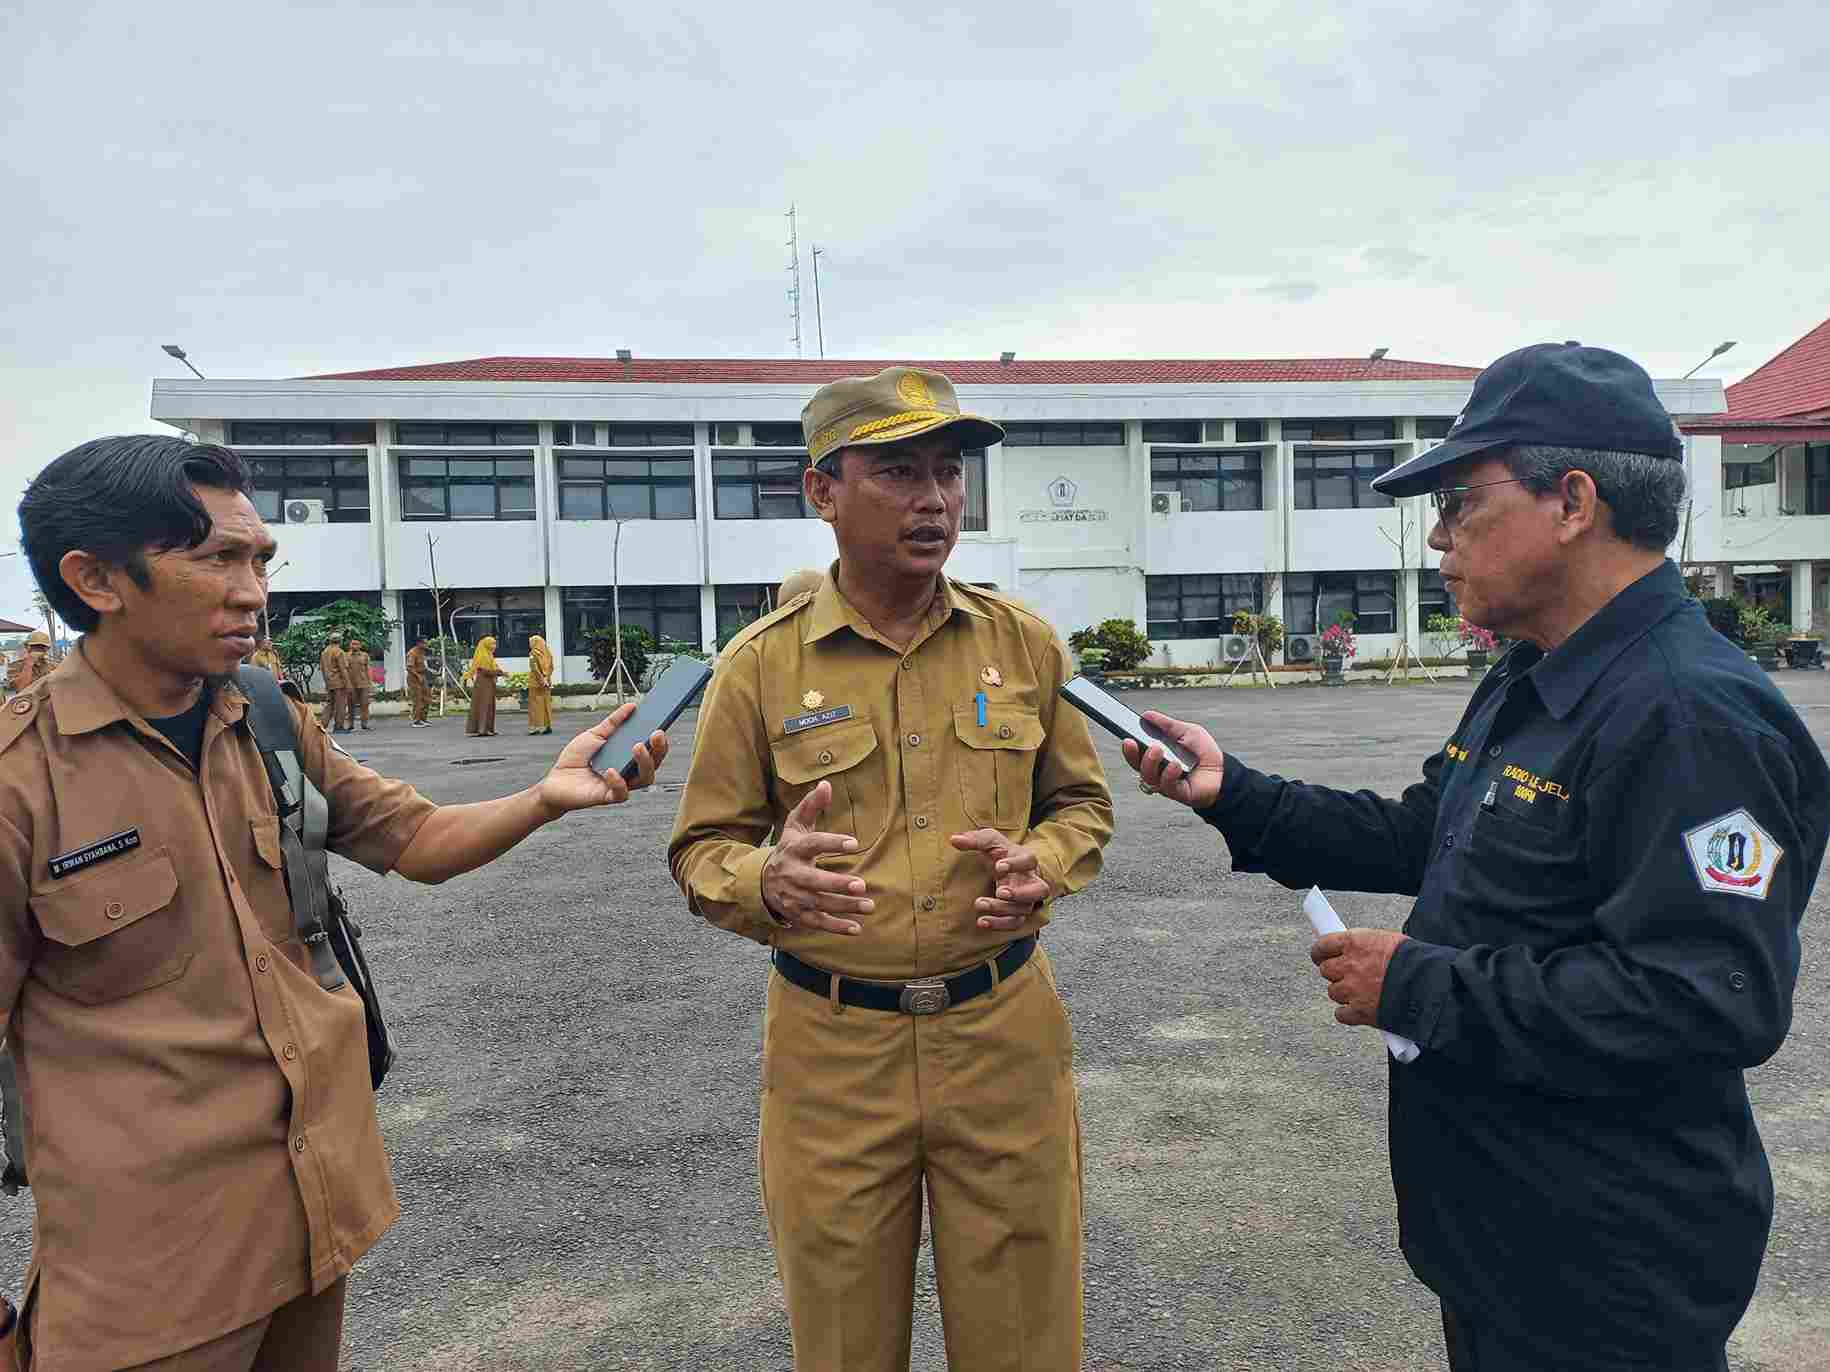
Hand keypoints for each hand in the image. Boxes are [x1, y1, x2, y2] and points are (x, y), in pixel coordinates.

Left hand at [533, 704, 666, 815]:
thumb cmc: (575, 759)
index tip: (662, 725)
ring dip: (645, 762)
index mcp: (628, 758)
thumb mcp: (594, 735)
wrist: (554, 781)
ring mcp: (620, 785)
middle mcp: (629, 773)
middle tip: (657, 733)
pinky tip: (610, 770)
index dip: (660, 741)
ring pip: (645, 778)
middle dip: (659, 749)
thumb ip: (613, 722)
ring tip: (637, 746)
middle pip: (654, 764)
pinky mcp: (607, 797)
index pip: (652, 751)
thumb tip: (632, 706)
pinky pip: (621, 793)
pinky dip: (618, 781)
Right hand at [761, 782, 871, 934]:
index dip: (832, 843)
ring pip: (819, 904)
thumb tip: (826, 784)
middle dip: (837, 884)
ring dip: (844, 906)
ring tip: (869, 905)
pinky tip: (856, 928)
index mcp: (794, 850)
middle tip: (861, 884)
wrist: (760, 882)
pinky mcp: (798, 915)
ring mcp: (794, 897)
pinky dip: (836, 928)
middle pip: (814, 881)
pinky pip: (817, 923)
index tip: (854, 843)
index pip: (813, 844)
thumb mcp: (795, 826)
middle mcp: (792, 875)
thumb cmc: (788, 849)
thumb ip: (811, 805)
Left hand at [948, 830, 1051, 929]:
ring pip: (1023, 909)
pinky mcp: (1017, 913)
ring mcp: (1026, 899)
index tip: (998, 866)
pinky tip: (981, 921)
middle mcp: (1031, 881)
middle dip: (1021, 894)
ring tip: (979, 903)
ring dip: (1002, 909)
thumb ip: (975, 839)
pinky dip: (999, 924)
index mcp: (1026, 860)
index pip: (1030, 861)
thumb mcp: (990, 841)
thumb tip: (954, 840)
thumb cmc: (1000, 852)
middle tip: (1001, 892)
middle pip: (1039, 890)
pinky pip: (1014, 923)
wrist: (1005, 867)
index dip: (1017, 864)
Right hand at [1120, 712, 1225, 808]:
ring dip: (1150, 763)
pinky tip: (1175, 765)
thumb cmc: (1204, 751)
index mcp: (1158, 757)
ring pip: (1148, 777)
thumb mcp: (1187, 731)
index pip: (1137, 755)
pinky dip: (1168, 774)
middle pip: (1138, 767)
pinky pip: (1166, 786)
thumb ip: (1167, 724)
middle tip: (1135, 742)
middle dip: (1133, 755)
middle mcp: (1159, 771)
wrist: (1224, 770)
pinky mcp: (1178, 793)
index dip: (1129, 749)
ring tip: (1158, 750)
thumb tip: (1146, 715)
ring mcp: (1167, 783)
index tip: (1126, 738)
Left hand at [1310, 929, 1407, 1025]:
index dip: (1320, 953)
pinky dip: (1348, 1014)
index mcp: (1355, 942)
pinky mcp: (1359, 1012)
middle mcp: (1349, 965)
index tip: (1321, 956)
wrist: (1431, 985)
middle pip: (1326, 971)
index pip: (1323, 945)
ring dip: (1344, 993)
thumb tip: (1351, 949)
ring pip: (1333, 993)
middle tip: (1347, 976)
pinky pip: (1341, 1015)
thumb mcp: (1388, 941)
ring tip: (1361, 993)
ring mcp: (1352, 990)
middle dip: (1335, 973)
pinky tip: (1360, 1010)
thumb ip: (1365, 946)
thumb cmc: (1415, 960)